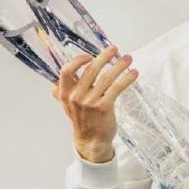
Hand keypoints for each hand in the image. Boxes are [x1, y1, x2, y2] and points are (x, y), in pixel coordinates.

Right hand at [52, 45, 137, 162]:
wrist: (91, 140)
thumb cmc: (81, 119)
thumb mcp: (67, 106)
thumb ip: (61, 94)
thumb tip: (54, 84)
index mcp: (65, 93)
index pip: (66, 71)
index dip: (77, 60)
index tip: (90, 55)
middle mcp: (75, 96)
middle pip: (91, 69)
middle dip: (105, 56)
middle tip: (115, 48)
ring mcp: (90, 102)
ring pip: (106, 77)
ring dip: (119, 65)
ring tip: (128, 58)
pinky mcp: (104, 107)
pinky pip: (117, 88)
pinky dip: (127, 78)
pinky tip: (134, 73)